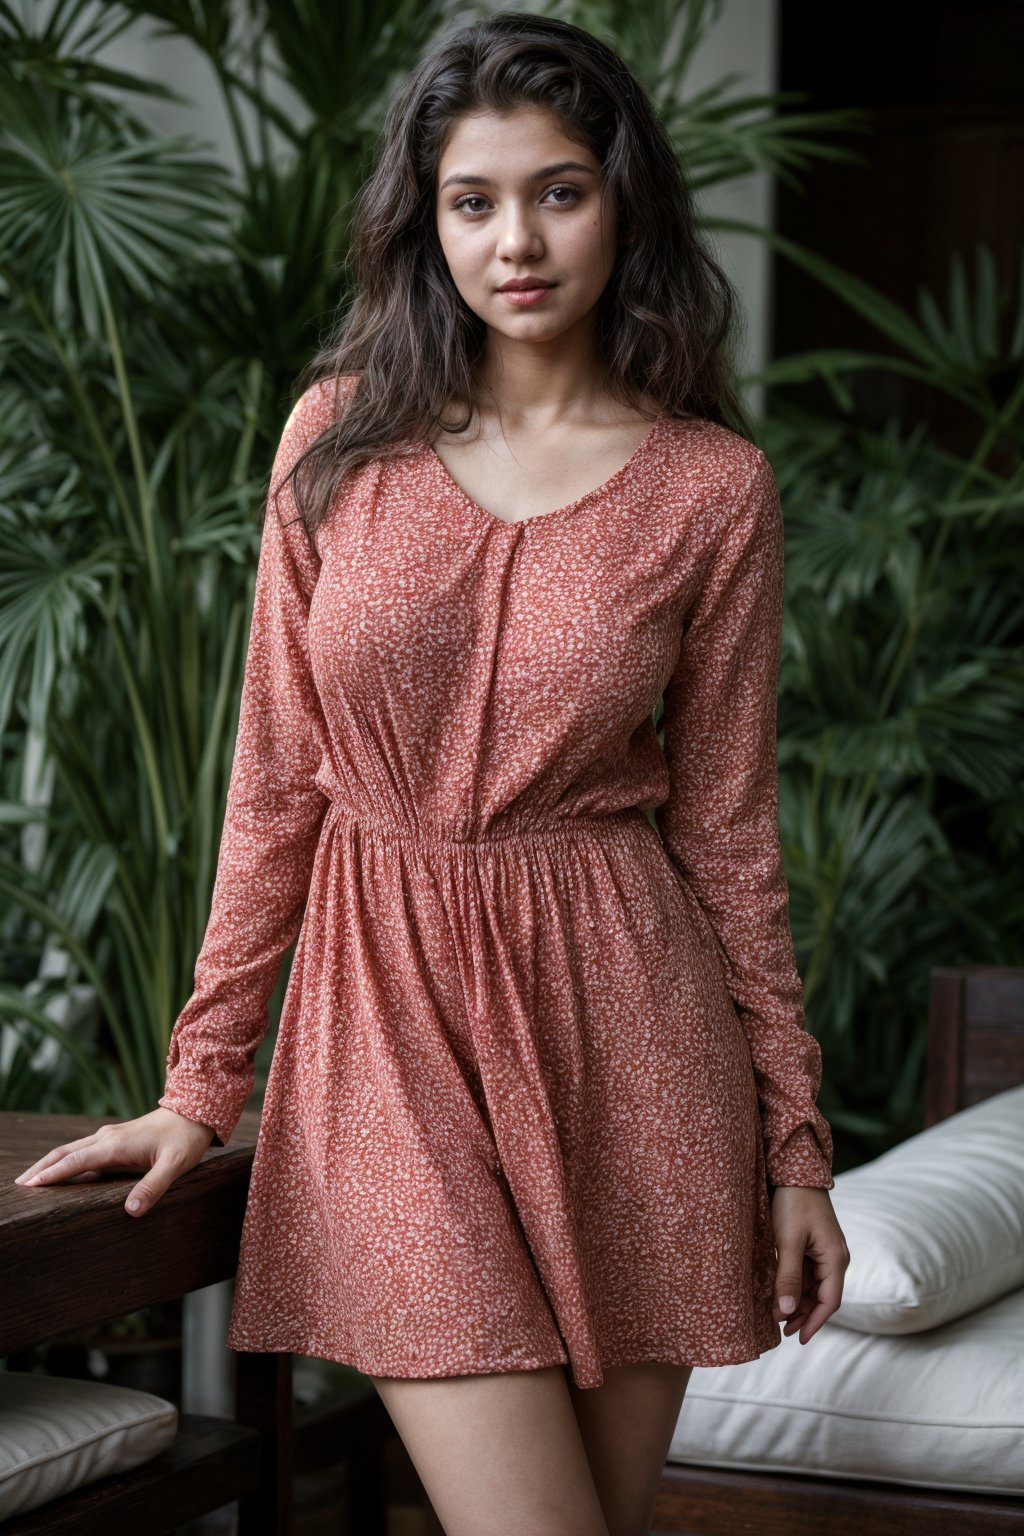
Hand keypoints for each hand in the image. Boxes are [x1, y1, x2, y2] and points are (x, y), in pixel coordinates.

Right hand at [12, 1108, 216, 1216]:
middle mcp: (107, 1138)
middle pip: (65, 1152)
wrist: (195, 1111)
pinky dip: (68, 1161)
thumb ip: (153, 1186)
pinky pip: (84, 1151)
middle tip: (19, 1184)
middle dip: (41, 1168)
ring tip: (33, 1180)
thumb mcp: (174, 1165)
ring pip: (72, 1149)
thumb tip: (131, 1212)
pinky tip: (66, 1174)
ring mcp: (110, 1136)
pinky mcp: (116, 1139)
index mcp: (114, 1145)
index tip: (29, 1186)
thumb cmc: (185, 1139)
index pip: (75, 1161)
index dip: (51, 1174)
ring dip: (51, 1163)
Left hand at [769, 1185, 849, 1344]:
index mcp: (835, 1258)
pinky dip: (794, 1285)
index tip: (798, 1339)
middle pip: (821, 1296)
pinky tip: (779, 1292)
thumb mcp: (788, 1241)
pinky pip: (806, 1272)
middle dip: (803, 1314)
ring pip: (813, 1286)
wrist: (793, 1170)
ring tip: (777, 1314)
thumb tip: (784, 1314)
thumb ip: (787, 1277)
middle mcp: (835, 1258)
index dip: (814, 1322)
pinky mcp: (813, 1245)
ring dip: (797, 1301)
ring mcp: (824, 1251)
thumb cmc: (793, 1203)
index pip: (829, 1301)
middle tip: (781, 1330)